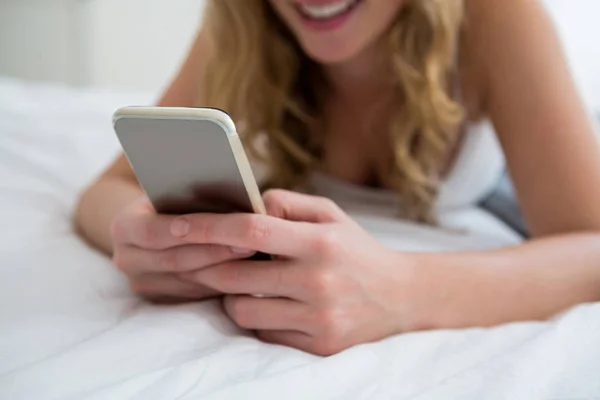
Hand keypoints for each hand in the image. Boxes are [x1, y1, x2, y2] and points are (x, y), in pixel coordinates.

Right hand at [110, 197, 256, 301]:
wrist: (153, 224)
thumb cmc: (170, 200)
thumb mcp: (172, 192)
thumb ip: (189, 196)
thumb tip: (231, 199)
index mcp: (123, 228)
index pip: (153, 232)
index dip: (186, 229)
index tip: (220, 225)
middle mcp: (127, 260)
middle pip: (175, 260)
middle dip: (215, 250)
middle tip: (250, 241)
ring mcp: (143, 284)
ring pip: (188, 281)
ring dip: (223, 269)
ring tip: (254, 255)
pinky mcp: (161, 300)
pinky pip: (195, 294)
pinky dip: (221, 283)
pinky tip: (246, 272)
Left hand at [177, 190, 414, 354]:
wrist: (401, 297)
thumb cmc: (356, 250)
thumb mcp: (330, 215)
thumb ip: (287, 204)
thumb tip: (245, 203)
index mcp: (319, 242)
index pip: (251, 232)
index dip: (208, 228)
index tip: (176, 225)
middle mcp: (318, 281)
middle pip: (236, 277)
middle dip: (206, 268)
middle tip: (197, 260)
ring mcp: (318, 318)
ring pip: (243, 313)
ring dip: (232, 298)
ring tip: (247, 285)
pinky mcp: (318, 346)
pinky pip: (264, 335)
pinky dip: (258, 320)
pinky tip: (271, 305)